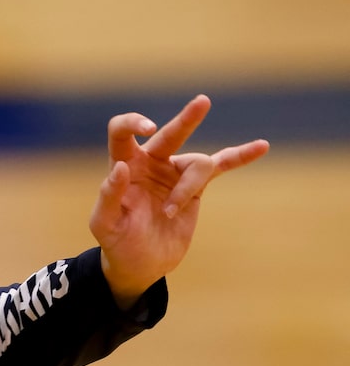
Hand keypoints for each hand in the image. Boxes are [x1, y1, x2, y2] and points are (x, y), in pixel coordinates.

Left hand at [89, 95, 267, 308]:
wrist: (140, 263)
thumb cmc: (116, 240)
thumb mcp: (104, 223)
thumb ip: (108, 196)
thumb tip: (121, 167)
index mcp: (125, 163)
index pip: (123, 131)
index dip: (132, 123)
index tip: (150, 129)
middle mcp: (150, 162)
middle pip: (170, 133)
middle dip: (186, 120)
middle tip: (203, 101)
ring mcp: (175, 173)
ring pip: (197, 164)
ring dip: (187, 189)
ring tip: (170, 214)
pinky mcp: (196, 188)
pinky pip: (221, 167)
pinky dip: (240, 157)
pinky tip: (262, 146)